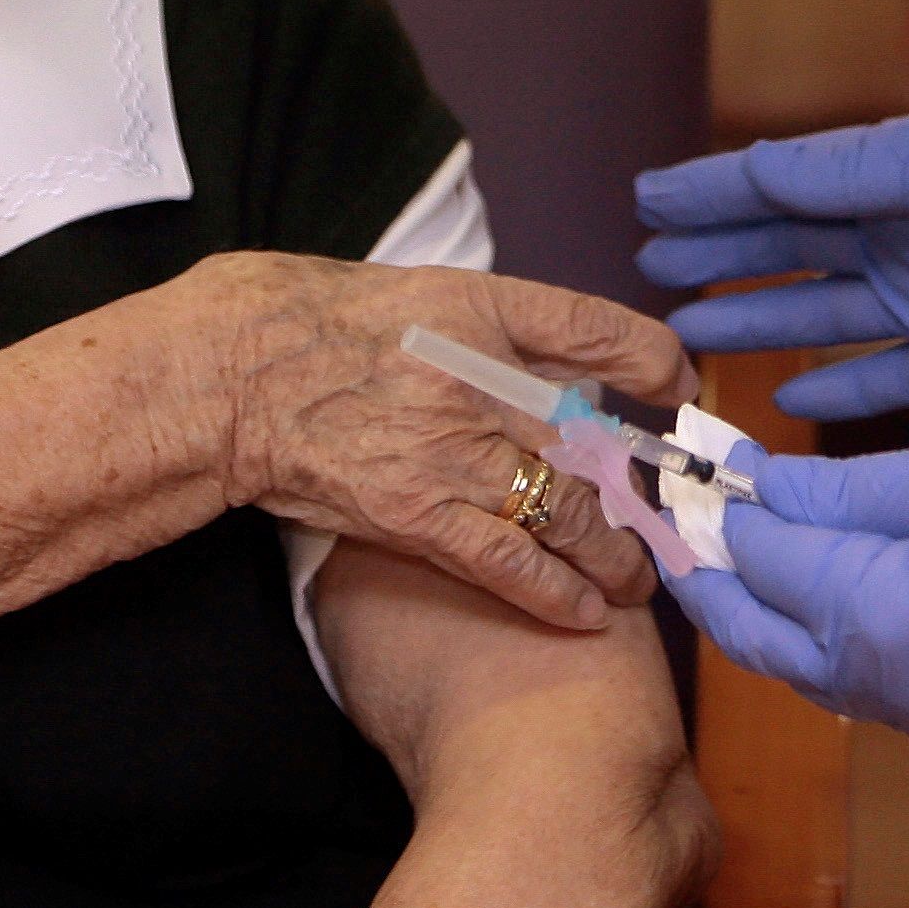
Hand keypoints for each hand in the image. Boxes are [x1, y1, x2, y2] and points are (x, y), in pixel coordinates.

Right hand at [197, 254, 696, 630]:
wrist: (234, 372)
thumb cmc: (322, 325)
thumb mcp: (424, 296)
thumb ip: (498, 329)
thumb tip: (566, 367)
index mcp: (483, 309)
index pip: (598, 328)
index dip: (654, 359)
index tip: (675, 383)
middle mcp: (480, 378)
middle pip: (597, 439)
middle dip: (641, 488)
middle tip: (664, 514)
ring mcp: (452, 451)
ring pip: (569, 513)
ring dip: (616, 553)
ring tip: (637, 576)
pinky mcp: (417, 515)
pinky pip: (510, 564)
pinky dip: (559, 594)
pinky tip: (590, 612)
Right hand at [634, 102, 908, 417]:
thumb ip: (845, 169)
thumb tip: (750, 170)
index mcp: (889, 177)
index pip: (779, 185)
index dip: (711, 191)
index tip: (644, 197)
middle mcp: (897, 238)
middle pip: (785, 251)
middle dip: (715, 255)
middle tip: (647, 266)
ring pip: (816, 314)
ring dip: (754, 318)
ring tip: (687, 328)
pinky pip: (878, 380)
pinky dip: (832, 388)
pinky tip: (784, 396)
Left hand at [667, 431, 908, 752]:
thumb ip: (839, 489)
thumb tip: (755, 484)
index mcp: (868, 612)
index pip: (758, 556)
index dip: (712, 504)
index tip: (677, 462)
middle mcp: (878, 682)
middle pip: (756, 635)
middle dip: (705, 578)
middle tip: (669, 528)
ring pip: (802, 670)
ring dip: (759, 616)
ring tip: (730, 557)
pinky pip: (859, 688)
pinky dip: (821, 643)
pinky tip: (818, 598)